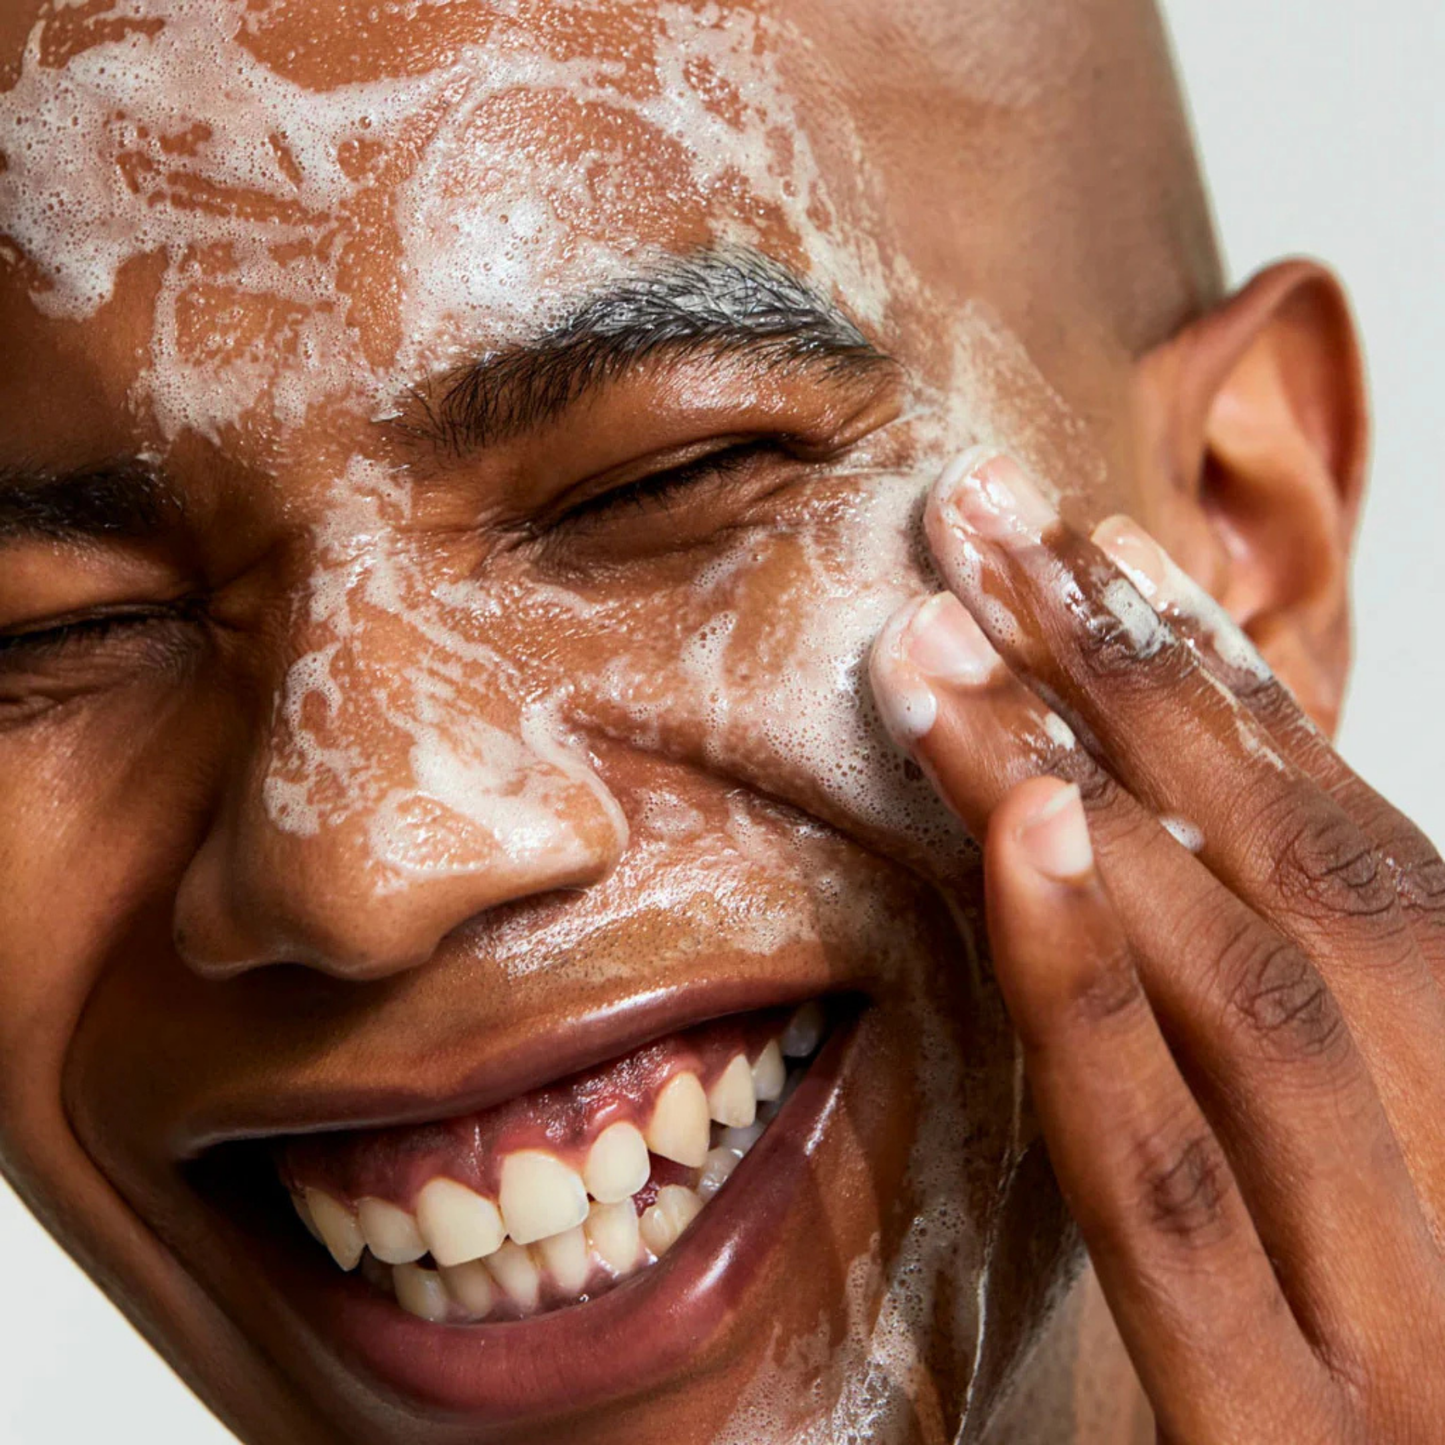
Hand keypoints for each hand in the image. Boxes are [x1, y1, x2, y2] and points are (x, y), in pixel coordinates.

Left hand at [869, 449, 1444, 1443]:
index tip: (1094, 548)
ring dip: (1087, 784)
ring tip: (953, 631)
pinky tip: (1015, 837)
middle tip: (986, 520)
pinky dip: (1101, 989)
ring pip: (1247, 986)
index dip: (1219, 686)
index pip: (1341, 849)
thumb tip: (1131, 853)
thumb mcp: (1347, 1214)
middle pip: (1292, 872)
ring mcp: (1406, 1322)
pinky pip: (1178, 1181)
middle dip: (1134, 679)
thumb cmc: (1378, 1406)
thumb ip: (1254, 1060)